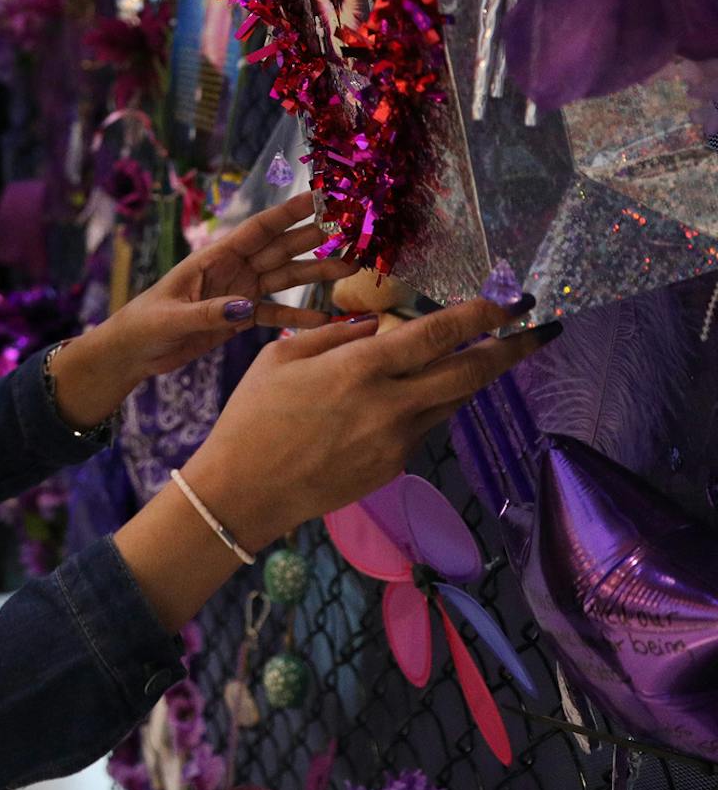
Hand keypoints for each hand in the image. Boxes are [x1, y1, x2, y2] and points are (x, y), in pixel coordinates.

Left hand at [120, 192, 358, 367]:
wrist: (134, 352)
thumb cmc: (144, 325)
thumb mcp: (172, 317)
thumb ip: (207, 312)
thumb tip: (244, 307)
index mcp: (213, 258)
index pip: (257, 230)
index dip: (288, 213)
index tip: (319, 196)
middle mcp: (231, 270)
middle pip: (280, 250)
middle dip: (315, 239)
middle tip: (352, 231)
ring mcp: (238, 292)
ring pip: (284, 278)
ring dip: (316, 273)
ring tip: (350, 268)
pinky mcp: (239, 318)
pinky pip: (275, 314)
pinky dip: (299, 317)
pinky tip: (326, 319)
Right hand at [182, 295, 553, 553]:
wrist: (245, 490)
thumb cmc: (252, 416)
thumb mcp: (280, 358)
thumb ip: (335, 336)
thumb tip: (376, 327)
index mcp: (358, 369)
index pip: (437, 335)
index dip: (482, 314)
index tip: (513, 300)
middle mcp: (389, 405)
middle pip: (471, 374)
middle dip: (514, 350)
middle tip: (543, 331)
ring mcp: (397, 441)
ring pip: (451, 401)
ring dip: (467, 378)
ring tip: (474, 357)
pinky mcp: (394, 466)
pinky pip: (421, 427)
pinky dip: (421, 406)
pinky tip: (395, 402)